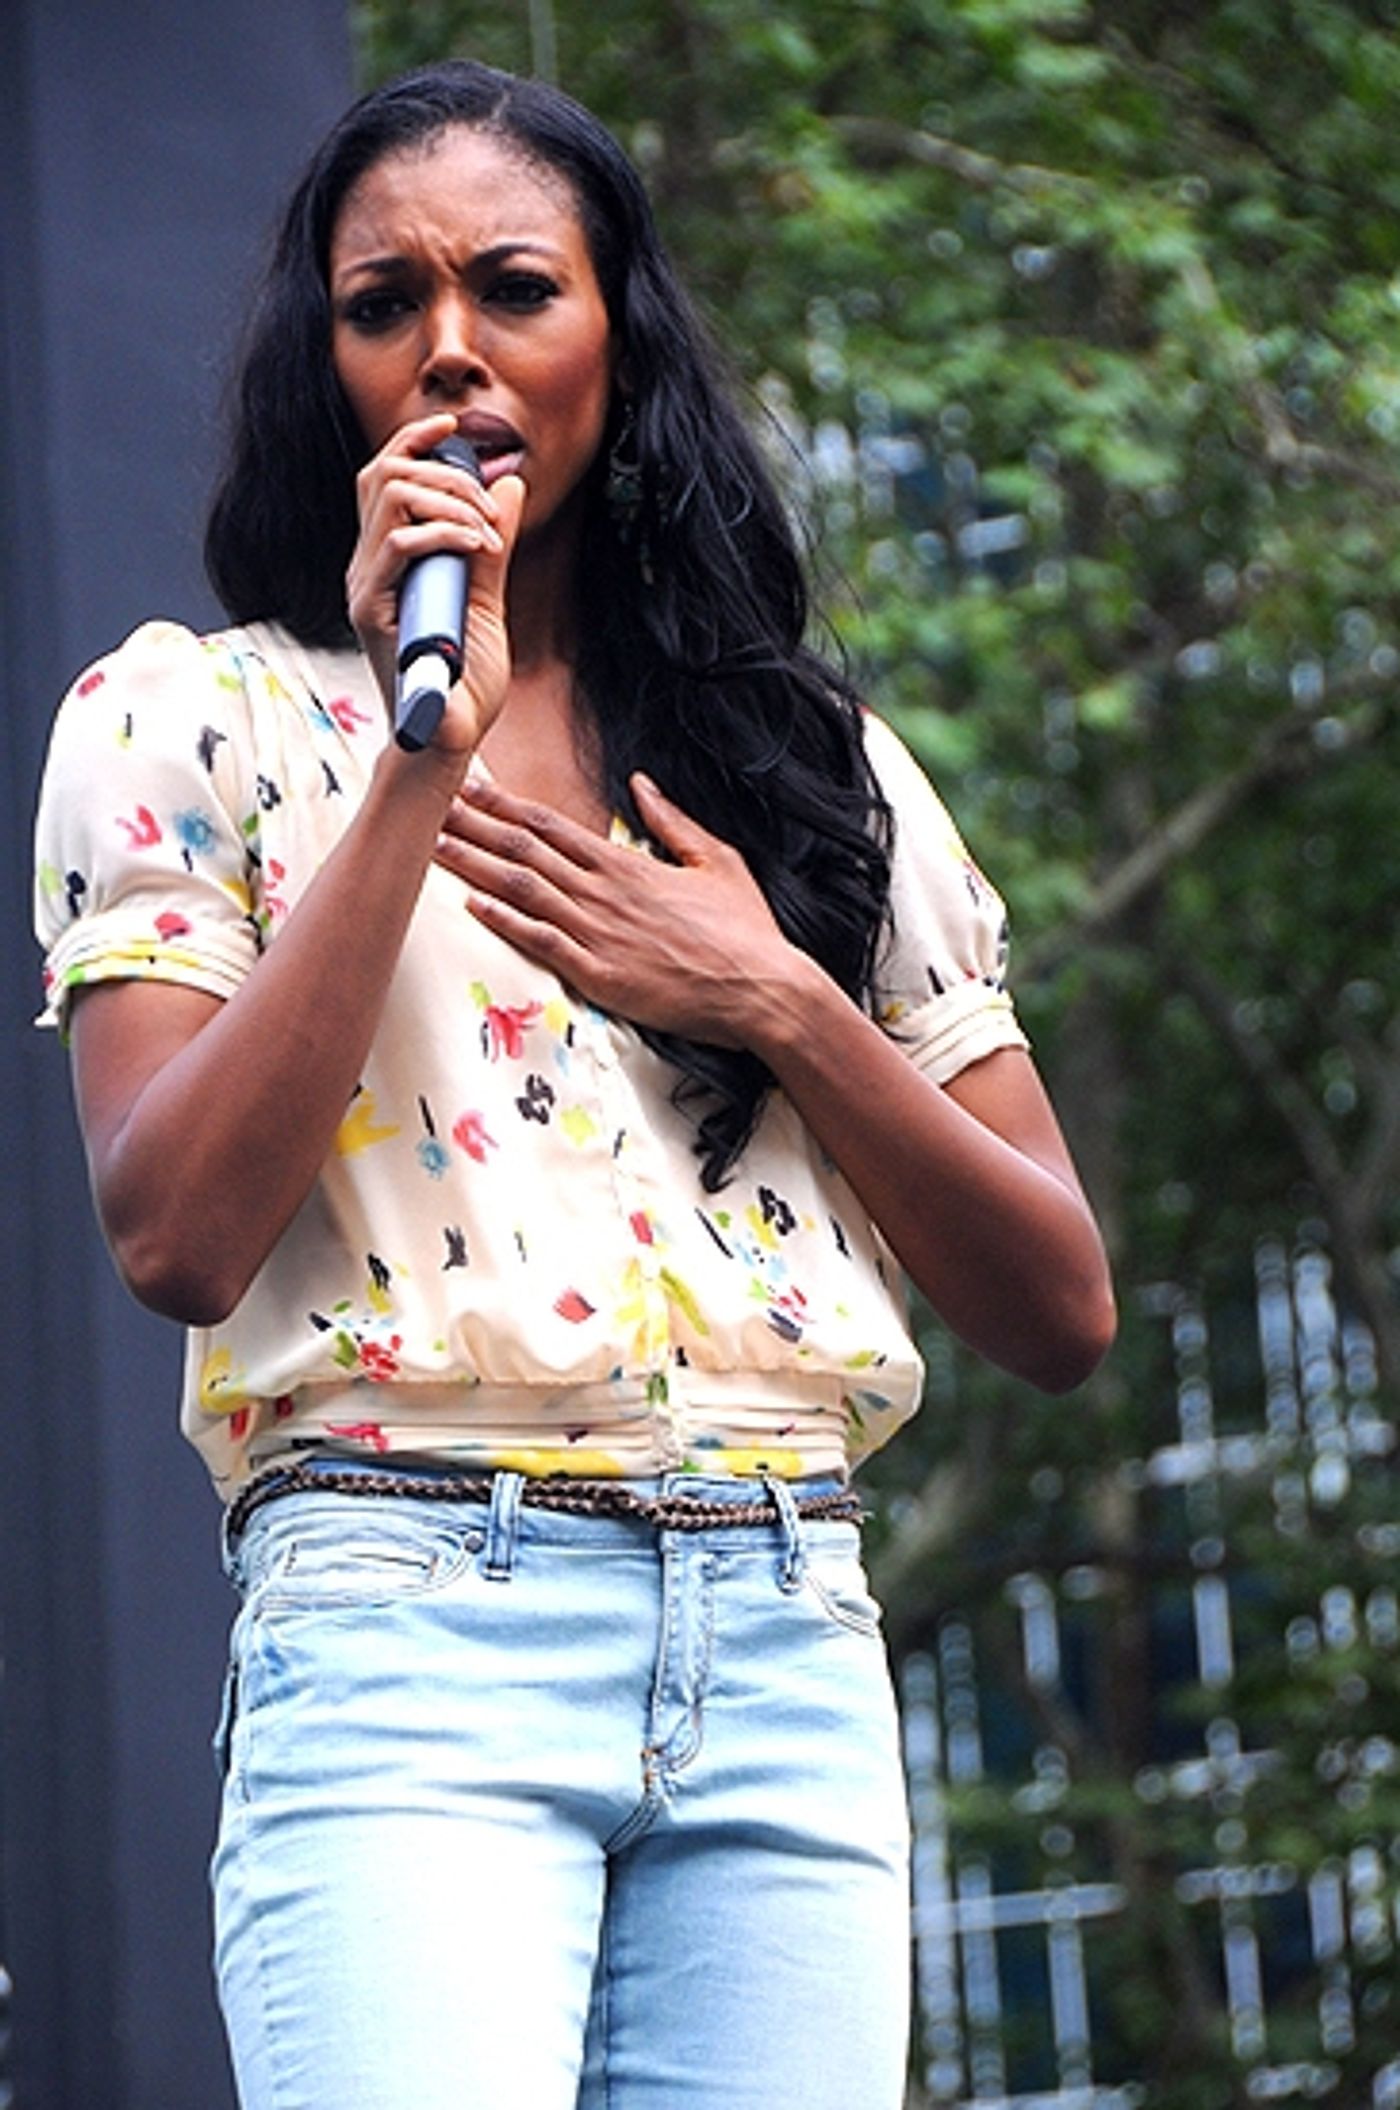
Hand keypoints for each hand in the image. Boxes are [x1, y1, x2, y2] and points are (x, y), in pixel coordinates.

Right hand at [345, 412, 525, 758]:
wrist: (451, 737)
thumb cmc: (463, 680)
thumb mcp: (487, 598)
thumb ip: (492, 544)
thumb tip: (508, 484)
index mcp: (386, 558)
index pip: (383, 475)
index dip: (413, 440)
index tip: (452, 426)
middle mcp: (366, 566)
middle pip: (383, 472)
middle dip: (447, 474)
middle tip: (488, 511)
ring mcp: (364, 586)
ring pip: (389, 495)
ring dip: (448, 499)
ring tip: (484, 534)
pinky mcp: (370, 610)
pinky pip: (400, 543)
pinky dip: (445, 532)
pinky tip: (475, 550)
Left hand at [434, 771, 808, 1046]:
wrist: (764, 988)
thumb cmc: (746, 931)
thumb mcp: (717, 861)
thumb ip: (672, 822)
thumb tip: (641, 785)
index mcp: (628, 864)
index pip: (552, 825)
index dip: (504, 805)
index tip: (468, 787)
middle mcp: (605, 891)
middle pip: (524, 849)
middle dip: (471, 825)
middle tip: (427, 805)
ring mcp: (599, 932)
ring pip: (523, 889)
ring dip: (473, 865)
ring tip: (430, 847)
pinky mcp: (601, 974)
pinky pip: (542, 942)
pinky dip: (505, 921)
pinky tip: (472, 904)